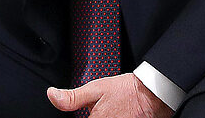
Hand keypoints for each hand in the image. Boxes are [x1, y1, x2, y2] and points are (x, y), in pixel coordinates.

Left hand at [47, 74, 172, 117]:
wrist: (152, 94)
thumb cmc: (126, 90)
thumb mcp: (95, 88)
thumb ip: (72, 97)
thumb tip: (52, 95)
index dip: (83, 115)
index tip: (90, 110)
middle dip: (92, 115)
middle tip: (102, 107)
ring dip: (102, 115)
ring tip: (111, 109)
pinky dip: (112, 117)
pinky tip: (115, 113)